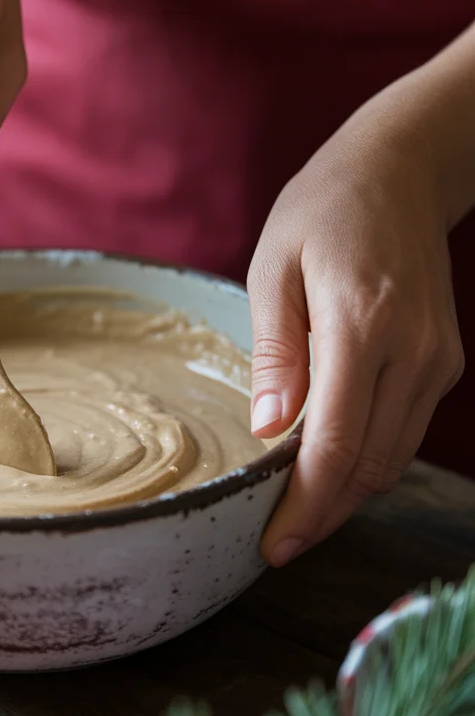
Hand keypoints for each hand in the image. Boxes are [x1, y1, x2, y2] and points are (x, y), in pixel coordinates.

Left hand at [248, 69, 465, 565]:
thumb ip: (274, 352)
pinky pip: (405, 430)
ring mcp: (437, 359)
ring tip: (297, 510)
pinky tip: (329, 462)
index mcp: (361, 326)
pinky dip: (367, 458)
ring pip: (392, 458)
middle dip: (323, 513)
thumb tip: (269, 431)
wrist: (401, 169)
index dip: (304, 508)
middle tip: (276, 539)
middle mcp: (412, 352)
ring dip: (346, 492)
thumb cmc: (323, 211)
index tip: (273, 546)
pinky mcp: (445, 361)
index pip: (334, 447)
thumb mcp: (274, 269)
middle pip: (368, 467)